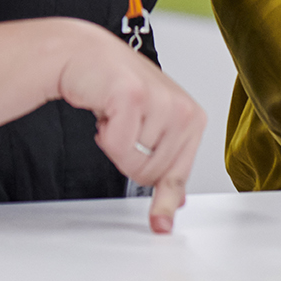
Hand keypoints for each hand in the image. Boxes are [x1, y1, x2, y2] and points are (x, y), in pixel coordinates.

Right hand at [53, 22, 207, 232]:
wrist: (87, 56)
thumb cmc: (119, 89)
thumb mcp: (151, 126)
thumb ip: (167, 161)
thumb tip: (176, 202)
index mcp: (193, 119)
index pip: (179, 175)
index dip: (164, 198)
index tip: (161, 224)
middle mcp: (183, 110)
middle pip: (153, 175)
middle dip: (129, 160)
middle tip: (124, 128)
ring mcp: (161, 102)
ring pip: (135, 163)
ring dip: (115, 145)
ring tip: (116, 115)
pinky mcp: (133, 98)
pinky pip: (116, 147)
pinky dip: (103, 136)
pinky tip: (106, 110)